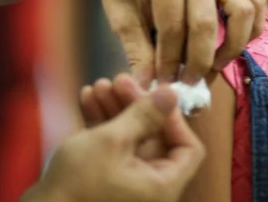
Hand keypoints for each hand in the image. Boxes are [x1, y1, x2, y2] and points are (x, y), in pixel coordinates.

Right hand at [25, 85, 204, 201]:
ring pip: (130, 139)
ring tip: (98, 85)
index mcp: (162, 185)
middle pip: (155, 138)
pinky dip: (102, 124)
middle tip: (117, 80)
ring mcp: (126, 184)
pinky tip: (87, 98)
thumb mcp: (113, 141)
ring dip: (115, 109)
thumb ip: (144, 114)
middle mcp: (149, 187)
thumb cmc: (78, 182)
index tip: (154, 96)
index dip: (174, 119)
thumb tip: (172, 94)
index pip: (189, 149)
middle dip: (135, 105)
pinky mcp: (104, 179)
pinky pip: (112, 148)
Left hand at [88, 0, 265, 84]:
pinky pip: (254, 1)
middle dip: (199, 60)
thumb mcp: (121, 16)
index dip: (169, 62)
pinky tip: (233, 44)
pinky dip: (251, 26)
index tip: (164, 83)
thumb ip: (138, 52)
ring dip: (233, 45)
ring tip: (214, 65)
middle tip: (189, 81)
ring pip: (242, 11)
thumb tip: (150, 88)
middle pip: (207, 23)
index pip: (173, 28)